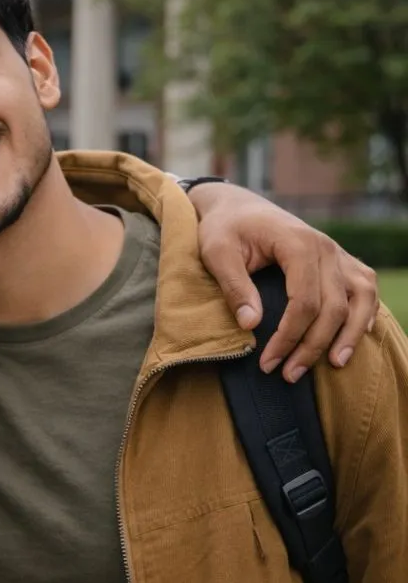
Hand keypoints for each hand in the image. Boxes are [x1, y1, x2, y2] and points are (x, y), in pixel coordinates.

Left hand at [189, 183, 379, 379]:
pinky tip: (356, 335)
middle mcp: (326, 248)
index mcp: (298, 243)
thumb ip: (234, 286)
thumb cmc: (224, 229)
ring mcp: (337, 253)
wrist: (238, 207)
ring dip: (349, 334)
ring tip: (334, 365)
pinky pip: (364, 288)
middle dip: (312, 345)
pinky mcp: (339, 261)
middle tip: (288, 375)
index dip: (289, 336)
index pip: (304, 300)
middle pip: (333, 306)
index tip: (268, 362)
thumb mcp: (217, 252)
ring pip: (360, 298)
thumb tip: (251, 324)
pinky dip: (365, 312)